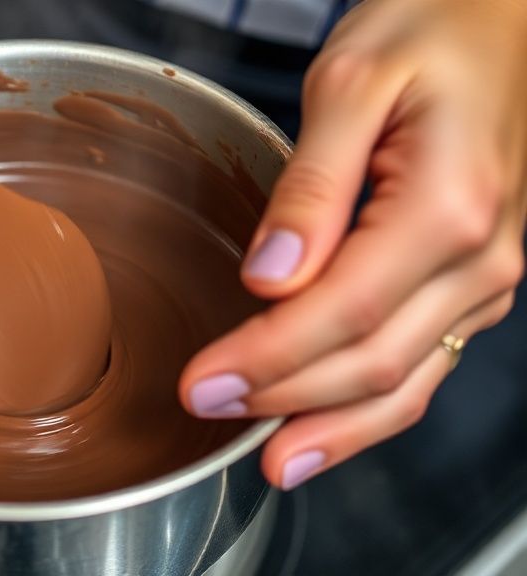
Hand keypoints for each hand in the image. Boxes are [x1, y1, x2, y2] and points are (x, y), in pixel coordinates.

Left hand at [180, 0, 526, 488]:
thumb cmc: (431, 31)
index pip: (342, 313)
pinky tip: (327, 427)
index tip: (200, 383)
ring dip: (333, 428)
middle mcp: (479, 258)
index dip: (266, 359)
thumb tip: (270, 276)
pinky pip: (423, 364)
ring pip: (406, 382)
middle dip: (282, 398)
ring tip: (272, 461)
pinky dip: (370, 407)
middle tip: (207, 411)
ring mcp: (483, 278)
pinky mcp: (470, 283)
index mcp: (448, 206)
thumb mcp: (352, 81)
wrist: (500, 19)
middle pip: (372, 362)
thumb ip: (311, 185)